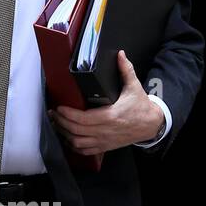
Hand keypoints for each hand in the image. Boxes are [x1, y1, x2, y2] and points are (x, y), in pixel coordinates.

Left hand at [48, 50, 164, 153]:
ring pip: (78, 142)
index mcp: (111, 116)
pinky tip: (68, 138)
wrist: (151, 125)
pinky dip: (74, 146)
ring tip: (57, 124)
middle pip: (76, 130)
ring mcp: (104, 140)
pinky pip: (85, 150)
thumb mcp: (134, 87)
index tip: (59, 107)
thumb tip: (120, 54)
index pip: (83, 118)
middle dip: (61, 122)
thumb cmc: (141, 107)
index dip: (68, 114)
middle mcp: (105, 130)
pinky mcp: (105, 146)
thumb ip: (126, 70)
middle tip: (54, 113)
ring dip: (65, 134)